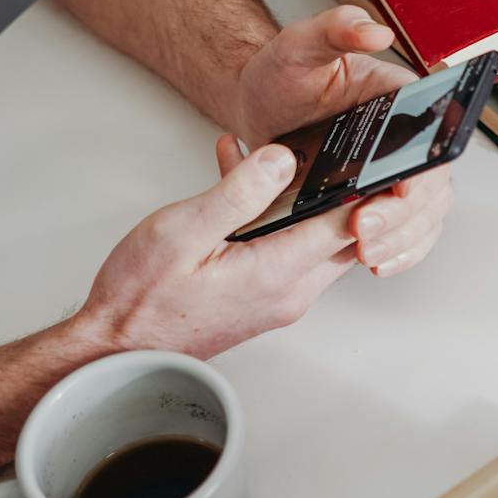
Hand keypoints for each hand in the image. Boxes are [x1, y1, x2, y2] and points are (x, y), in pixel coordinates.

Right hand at [80, 140, 363, 358]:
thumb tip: (282, 159)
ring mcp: (280, 296)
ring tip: (269, 154)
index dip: (372, 188)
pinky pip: (286, 247)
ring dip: (299, 196)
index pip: (351, 225)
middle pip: (344, 233)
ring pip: (313, 237)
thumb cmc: (141, 299)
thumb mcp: (182, 230)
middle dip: (342, 187)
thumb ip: (238, 192)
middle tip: (335, 145)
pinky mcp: (263, 296)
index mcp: (279, 272)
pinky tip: (239, 180)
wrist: (116, 351)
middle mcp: (291, 290)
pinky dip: (273, 215)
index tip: (381, 155)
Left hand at [227, 5, 453, 275]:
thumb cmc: (283, 75)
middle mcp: (409, 142)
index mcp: (403, 103)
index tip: (397, 192)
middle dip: (402, 219)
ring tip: (367, 255)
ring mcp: (394, 176)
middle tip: (363, 231)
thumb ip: (336, 29)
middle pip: (431, 190)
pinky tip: (376, 264)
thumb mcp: (299, 44)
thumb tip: (374, 32)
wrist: (260, 108)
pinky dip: (398, 253)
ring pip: (423, 219)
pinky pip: (405, 236)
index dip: (423, 173)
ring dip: (401, 242)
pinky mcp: (377, 203)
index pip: (432, 142)